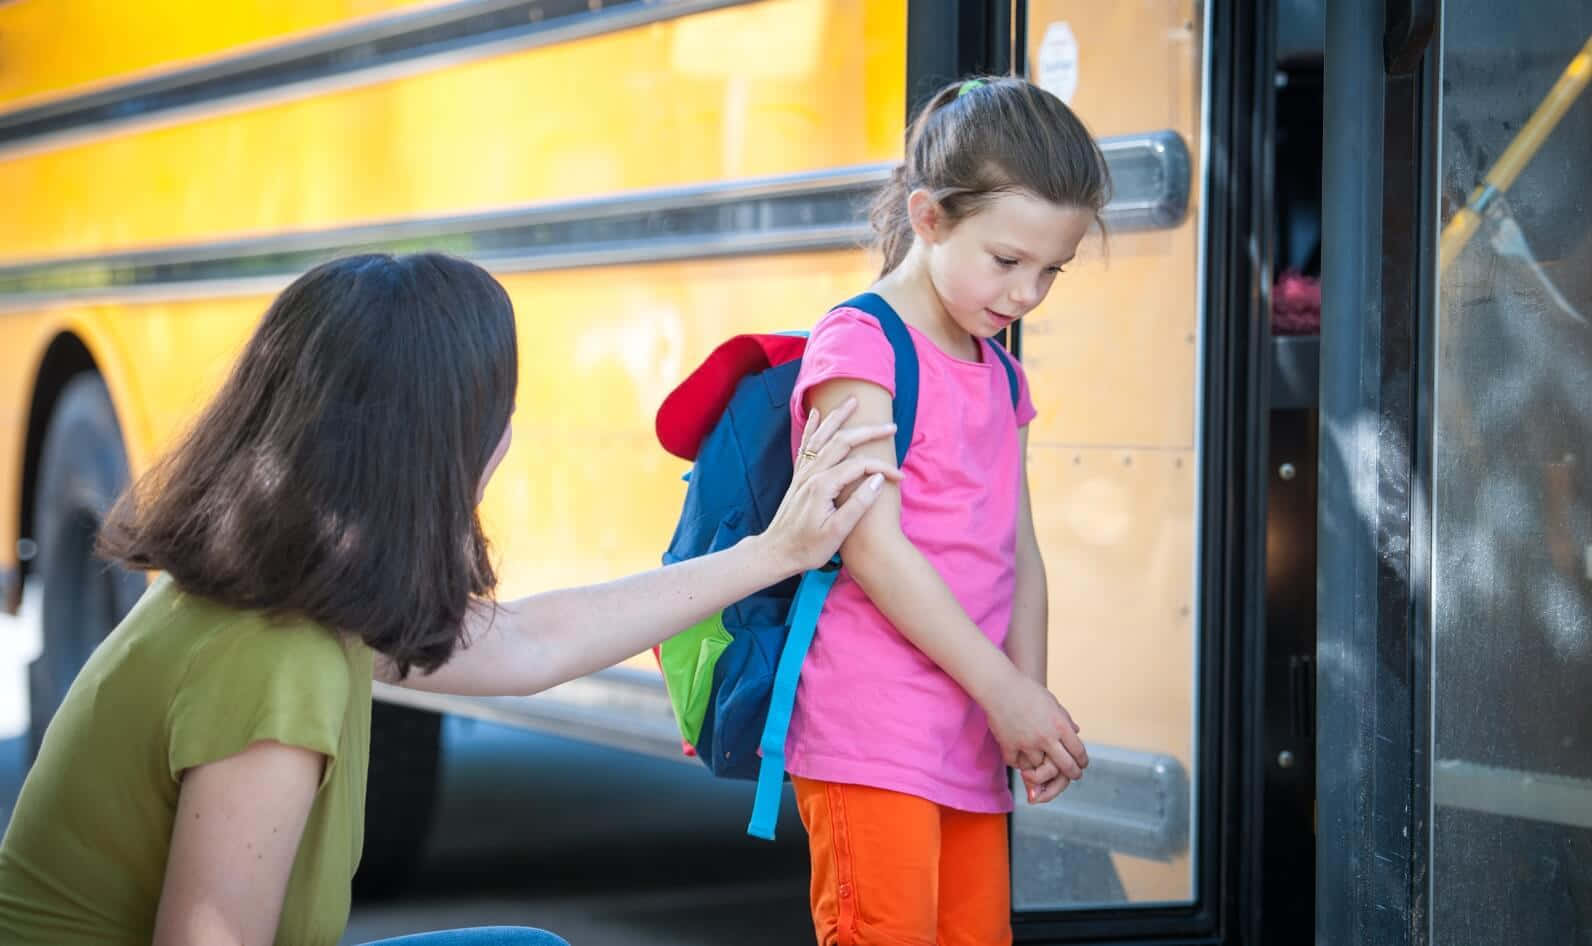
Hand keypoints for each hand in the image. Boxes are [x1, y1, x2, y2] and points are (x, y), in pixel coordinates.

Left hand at [761, 397, 901, 574]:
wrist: (776, 552)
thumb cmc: (808, 547)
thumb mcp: (837, 532)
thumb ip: (858, 504)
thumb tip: (876, 479)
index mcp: (823, 486)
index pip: (860, 466)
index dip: (882, 468)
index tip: (899, 477)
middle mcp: (812, 474)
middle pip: (842, 441)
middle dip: (868, 431)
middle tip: (890, 426)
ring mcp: (803, 473)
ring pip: (823, 436)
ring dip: (839, 417)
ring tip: (853, 401)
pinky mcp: (798, 477)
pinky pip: (806, 444)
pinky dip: (813, 427)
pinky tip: (817, 414)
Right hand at [985, 673, 1086, 799]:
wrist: (999, 685)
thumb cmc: (1027, 690)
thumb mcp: (1052, 702)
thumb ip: (1065, 719)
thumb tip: (1076, 731)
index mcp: (1060, 724)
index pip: (1079, 751)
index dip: (1082, 761)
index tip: (1082, 764)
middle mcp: (1046, 737)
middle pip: (1066, 766)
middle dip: (1072, 773)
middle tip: (1072, 774)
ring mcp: (1027, 743)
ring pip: (1040, 767)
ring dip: (1040, 766)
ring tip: (1040, 761)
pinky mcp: (1009, 746)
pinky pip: (1017, 764)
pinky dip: (1019, 763)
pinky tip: (1020, 758)